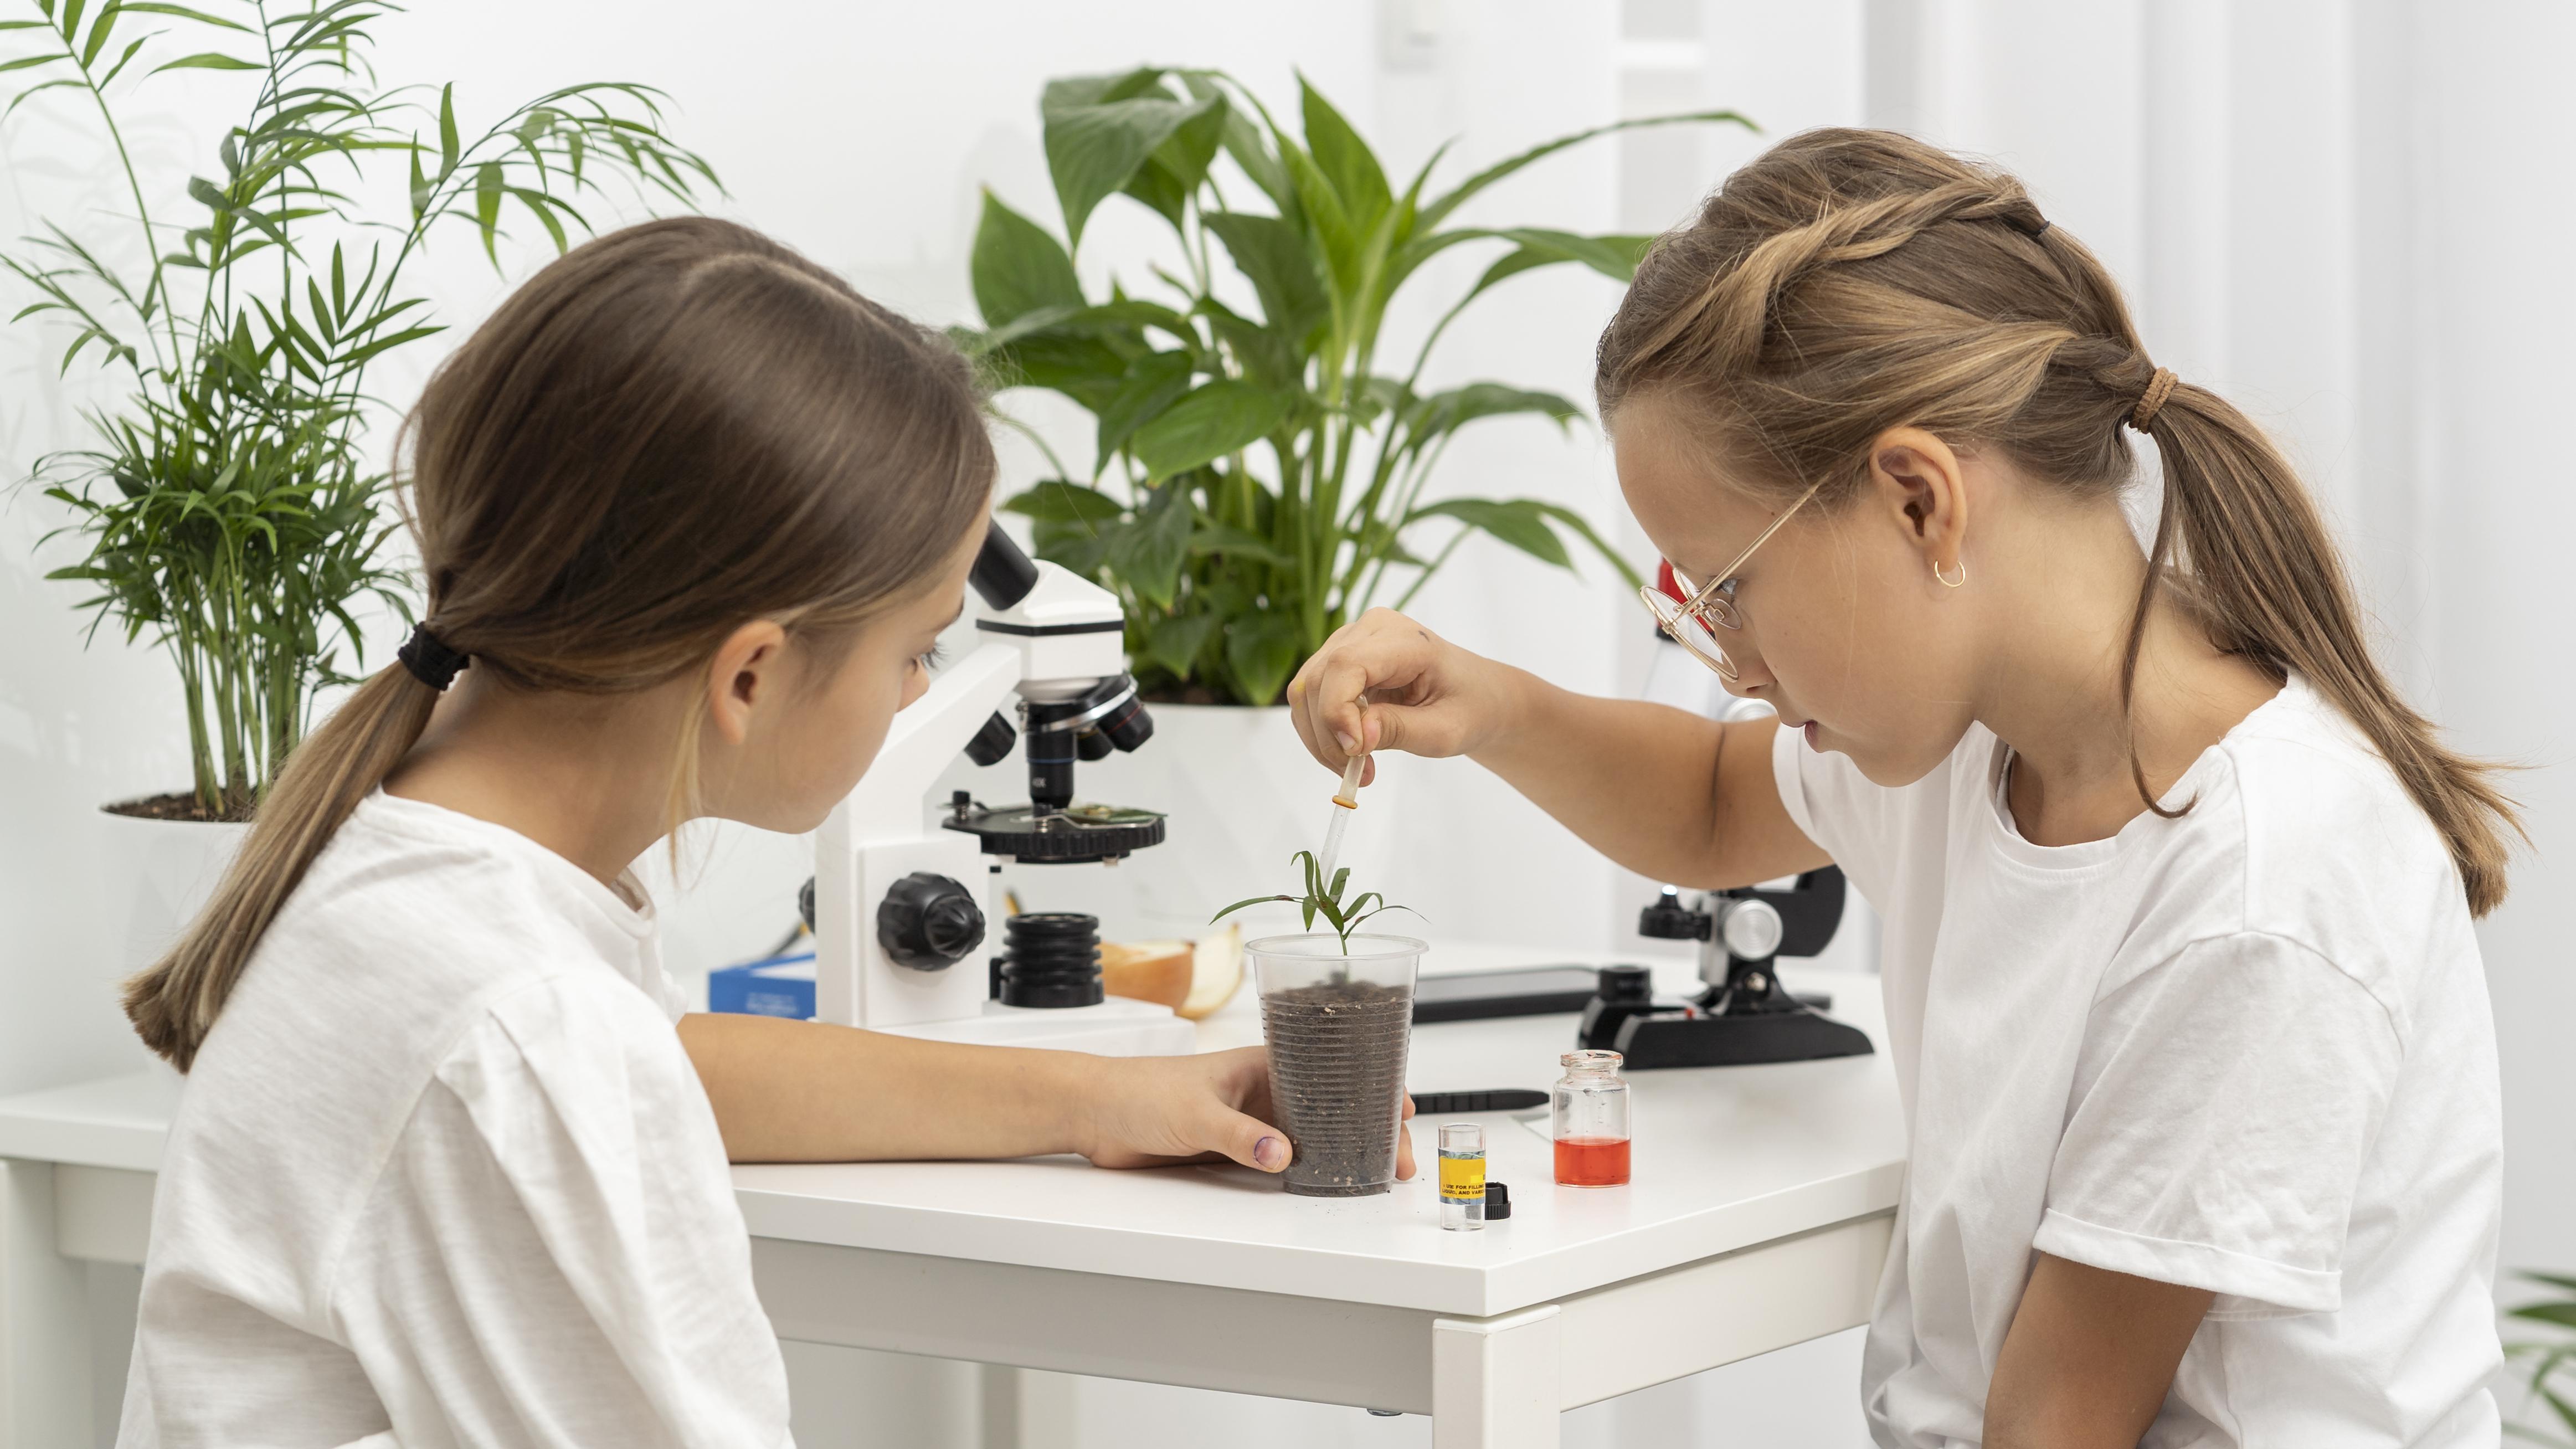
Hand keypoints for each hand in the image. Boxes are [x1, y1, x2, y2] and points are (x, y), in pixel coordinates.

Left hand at [1075, 1045, 1417, 1180]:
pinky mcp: (1238, 1146)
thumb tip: (1281, 1156)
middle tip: (1398, 1158)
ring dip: (1343, 1150)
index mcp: (1263, 1061)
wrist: (1096, 1114)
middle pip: (1332, 1105)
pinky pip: (1284, 1158)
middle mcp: (1265, 1088)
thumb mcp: (1195, 1112)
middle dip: (1369, 1128)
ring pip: (1313, 1133)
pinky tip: (1328, 1181)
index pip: (1332, 1066)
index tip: (1403, 1107)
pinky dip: (1311, 1169)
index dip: (1371, 1084)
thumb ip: (1239, 1135)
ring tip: (1376, 1173)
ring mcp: (1254, 1118)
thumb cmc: (1139, 1091)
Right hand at [1287, 608, 1514, 785]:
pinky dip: (1322, 732)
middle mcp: (1370, 630)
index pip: (1346, 664)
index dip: (1338, 710)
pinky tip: (1352, 751)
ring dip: (1321, 738)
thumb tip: (1355, 736)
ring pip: (1306, 690)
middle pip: (1318, 679)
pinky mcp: (1338, 661)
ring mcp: (1349, 642)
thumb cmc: (1468, 708)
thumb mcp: (1444, 731)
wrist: (1477, 697)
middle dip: (1328, 735)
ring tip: (1357, 768)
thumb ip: (1398, 730)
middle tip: (1359, 773)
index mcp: (1404, 638)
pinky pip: (1311, 697)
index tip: (1356, 752)